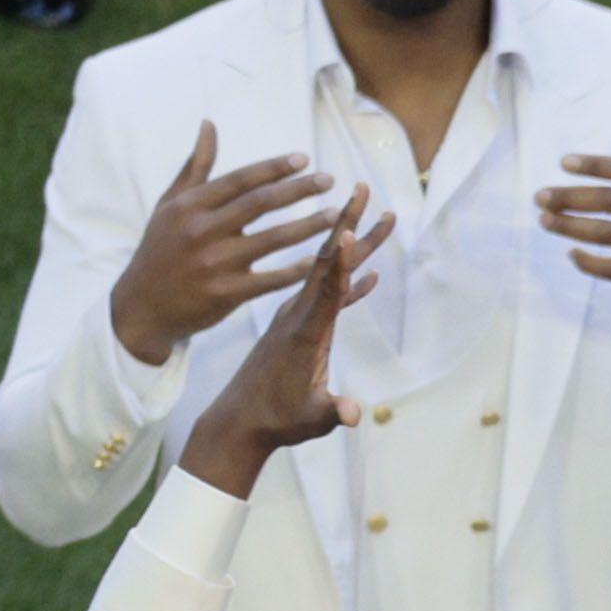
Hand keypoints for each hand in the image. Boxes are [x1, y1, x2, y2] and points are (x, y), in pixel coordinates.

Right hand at [109, 121, 340, 367]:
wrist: (143, 304)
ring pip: (271, 240)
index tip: (304, 158)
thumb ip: (195, 166)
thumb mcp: (170, 204)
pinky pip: (270, 279)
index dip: (273, 168)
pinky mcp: (226, 293)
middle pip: (259, 204)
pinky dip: (296, 269)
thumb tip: (209, 124)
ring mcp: (215, 263)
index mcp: (190, 205)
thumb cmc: (162, 248)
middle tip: (329, 179)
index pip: (239, 180)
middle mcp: (201, 230)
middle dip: (297, 190)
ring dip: (307, 226)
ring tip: (336, 216)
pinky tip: (321, 259)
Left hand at [178, 194, 383, 495]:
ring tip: (369, 209)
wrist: (241, 419)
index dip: (338, 262)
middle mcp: (300, 314)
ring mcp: (300, 316)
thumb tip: (353, 414)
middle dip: (347, 224)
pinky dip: (348, 278)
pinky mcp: (301, 323)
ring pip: (325, 268)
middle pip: (326, 261)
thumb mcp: (308, 419)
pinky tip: (369, 269)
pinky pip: (327, 292)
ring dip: (348, 237)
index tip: (347, 229)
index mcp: (302, 331)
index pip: (323, 289)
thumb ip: (331, 412)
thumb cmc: (275, 420)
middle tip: (364, 189)